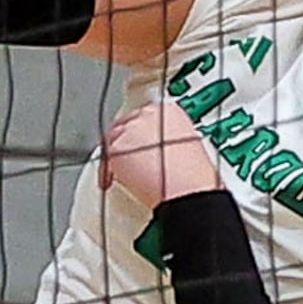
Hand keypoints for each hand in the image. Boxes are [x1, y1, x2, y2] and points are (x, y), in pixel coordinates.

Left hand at [99, 98, 221, 207]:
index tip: (142, 144)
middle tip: (131, 162)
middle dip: (128, 143)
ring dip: (119, 157)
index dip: (142, 133)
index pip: (145, 115)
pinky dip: (108, 171)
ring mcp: (130, 129)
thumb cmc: (195, 179)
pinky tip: (116, 182)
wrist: (190, 192)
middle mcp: (148, 114)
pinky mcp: (116, 148)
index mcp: (171, 111)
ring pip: (114, 140)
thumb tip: (162, 149)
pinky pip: (106, 159)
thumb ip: (170, 140)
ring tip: (127, 176)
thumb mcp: (190, 147)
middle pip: (127, 124)